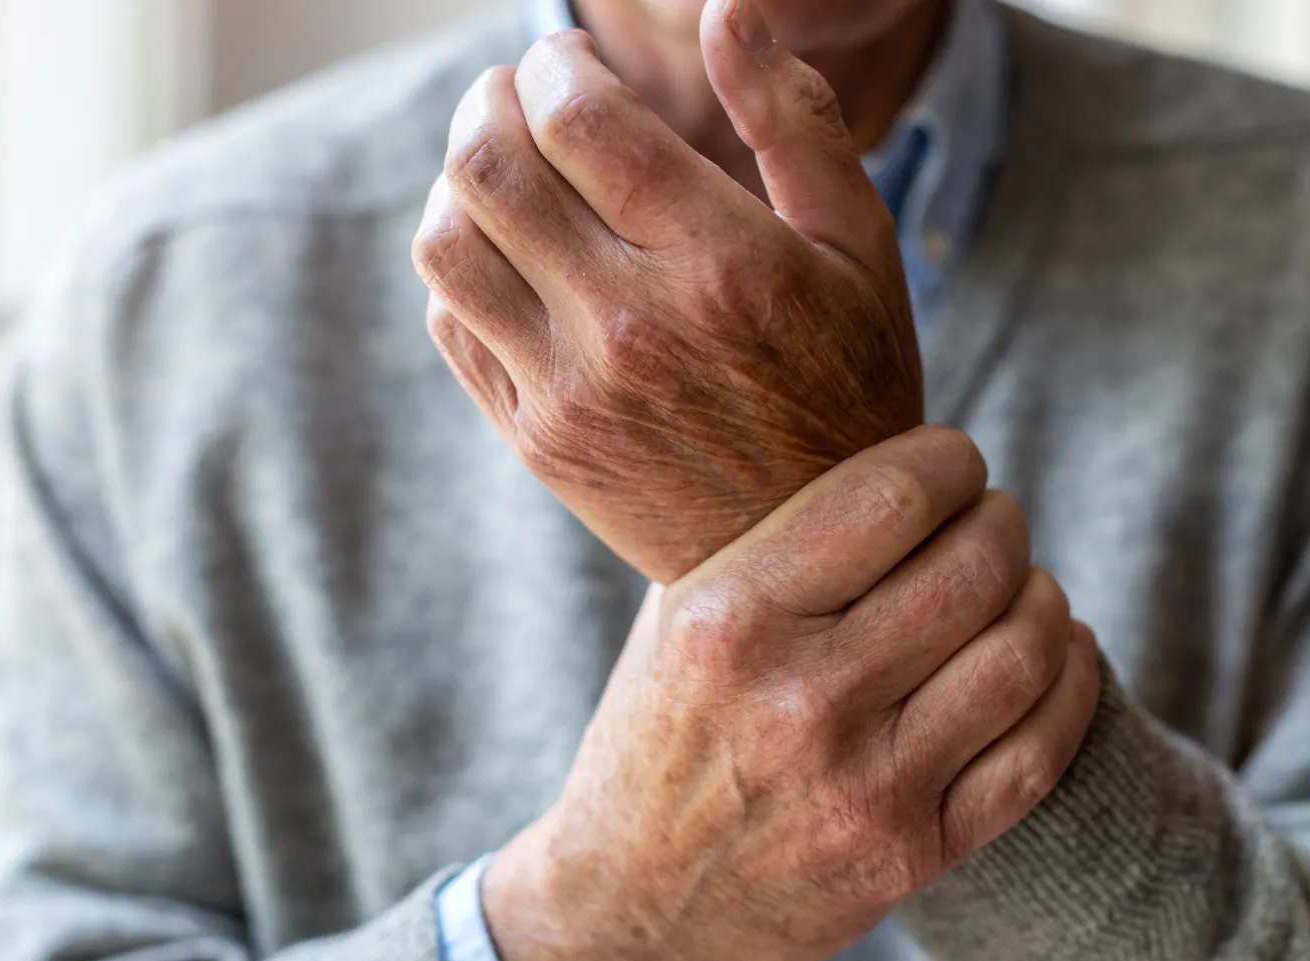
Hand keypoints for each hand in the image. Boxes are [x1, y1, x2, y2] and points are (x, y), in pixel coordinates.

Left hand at [410, 0, 922, 583]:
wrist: (813, 556)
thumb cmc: (848, 383)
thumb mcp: (860, 248)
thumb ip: (796, 119)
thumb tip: (727, 10)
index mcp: (724, 265)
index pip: (581, 118)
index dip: (556, 64)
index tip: (568, 59)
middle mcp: (635, 326)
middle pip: (492, 167)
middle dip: (490, 102)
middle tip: (517, 94)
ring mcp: (573, 391)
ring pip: (449, 240)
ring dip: (459, 178)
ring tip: (503, 166)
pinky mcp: (536, 438)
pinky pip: (451, 319)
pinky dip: (460, 263)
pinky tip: (508, 252)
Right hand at [481, 428, 1103, 960]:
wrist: (631, 909)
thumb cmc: (661, 735)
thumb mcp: (678, 618)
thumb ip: (776, 538)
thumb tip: (901, 454)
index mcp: (729, 620)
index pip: (891, 496)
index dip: (950, 461)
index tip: (953, 463)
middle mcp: (801, 700)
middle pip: (976, 566)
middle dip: (1003, 523)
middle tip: (991, 522)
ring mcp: (865, 786)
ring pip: (1024, 652)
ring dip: (1042, 598)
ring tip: (1021, 588)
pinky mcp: (913, 854)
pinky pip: (1039, 752)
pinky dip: (1069, 683)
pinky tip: (1055, 653)